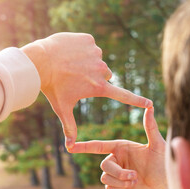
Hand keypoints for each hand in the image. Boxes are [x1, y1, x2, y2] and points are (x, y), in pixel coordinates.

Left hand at [21, 33, 151, 147]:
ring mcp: (96, 53)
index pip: (123, 96)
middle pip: (105, 74)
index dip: (137, 101)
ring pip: (96, 59)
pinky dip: (81, 48)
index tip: (150, 103)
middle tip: (77, 78)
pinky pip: (89, 45)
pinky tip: (69, 52)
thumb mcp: (62, 108)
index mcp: (98, 87)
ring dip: (87, 62)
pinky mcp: (89, 40)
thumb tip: (70, 147)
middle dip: (95, 77)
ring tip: (70, 64)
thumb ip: (70, 127)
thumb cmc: (52, 88)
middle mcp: (101, 70)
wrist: (40, 62)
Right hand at [70, 107, 171, 188]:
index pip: (99, 145)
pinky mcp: (116, 187)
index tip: (70, 146)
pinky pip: (108, 188)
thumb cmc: (163, 166)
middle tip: (134, 176)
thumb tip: (151, 106)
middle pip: (104, 165)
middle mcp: (117, 159)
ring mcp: (116, 174)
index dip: (84, 146)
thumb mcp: (158, 145)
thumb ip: (151, 127)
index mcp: (122, 147)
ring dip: (121, 181)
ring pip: (105, 177)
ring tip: (136, 181)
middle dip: (118, 172)